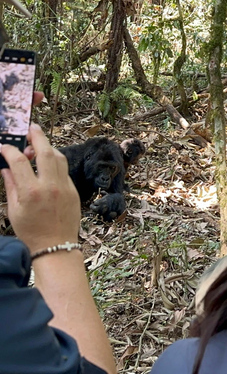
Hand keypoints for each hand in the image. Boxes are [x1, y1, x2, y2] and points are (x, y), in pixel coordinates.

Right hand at [2, 123, 80, 252]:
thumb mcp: (14, 210)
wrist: (56, 246)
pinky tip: (46, 164)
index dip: (9, 150)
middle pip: (46, 151)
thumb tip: (6, 168)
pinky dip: (55, 163)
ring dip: (48, 147)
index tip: (3, 146)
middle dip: (38, 135)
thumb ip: (10, 185)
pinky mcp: (73, 190)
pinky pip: (64, 170)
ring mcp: (64, 187)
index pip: (18, 161)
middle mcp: (50, 186)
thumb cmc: (31, 231)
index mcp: (31, 192)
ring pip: (59, 158)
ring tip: (37, 145)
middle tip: (31, 128)